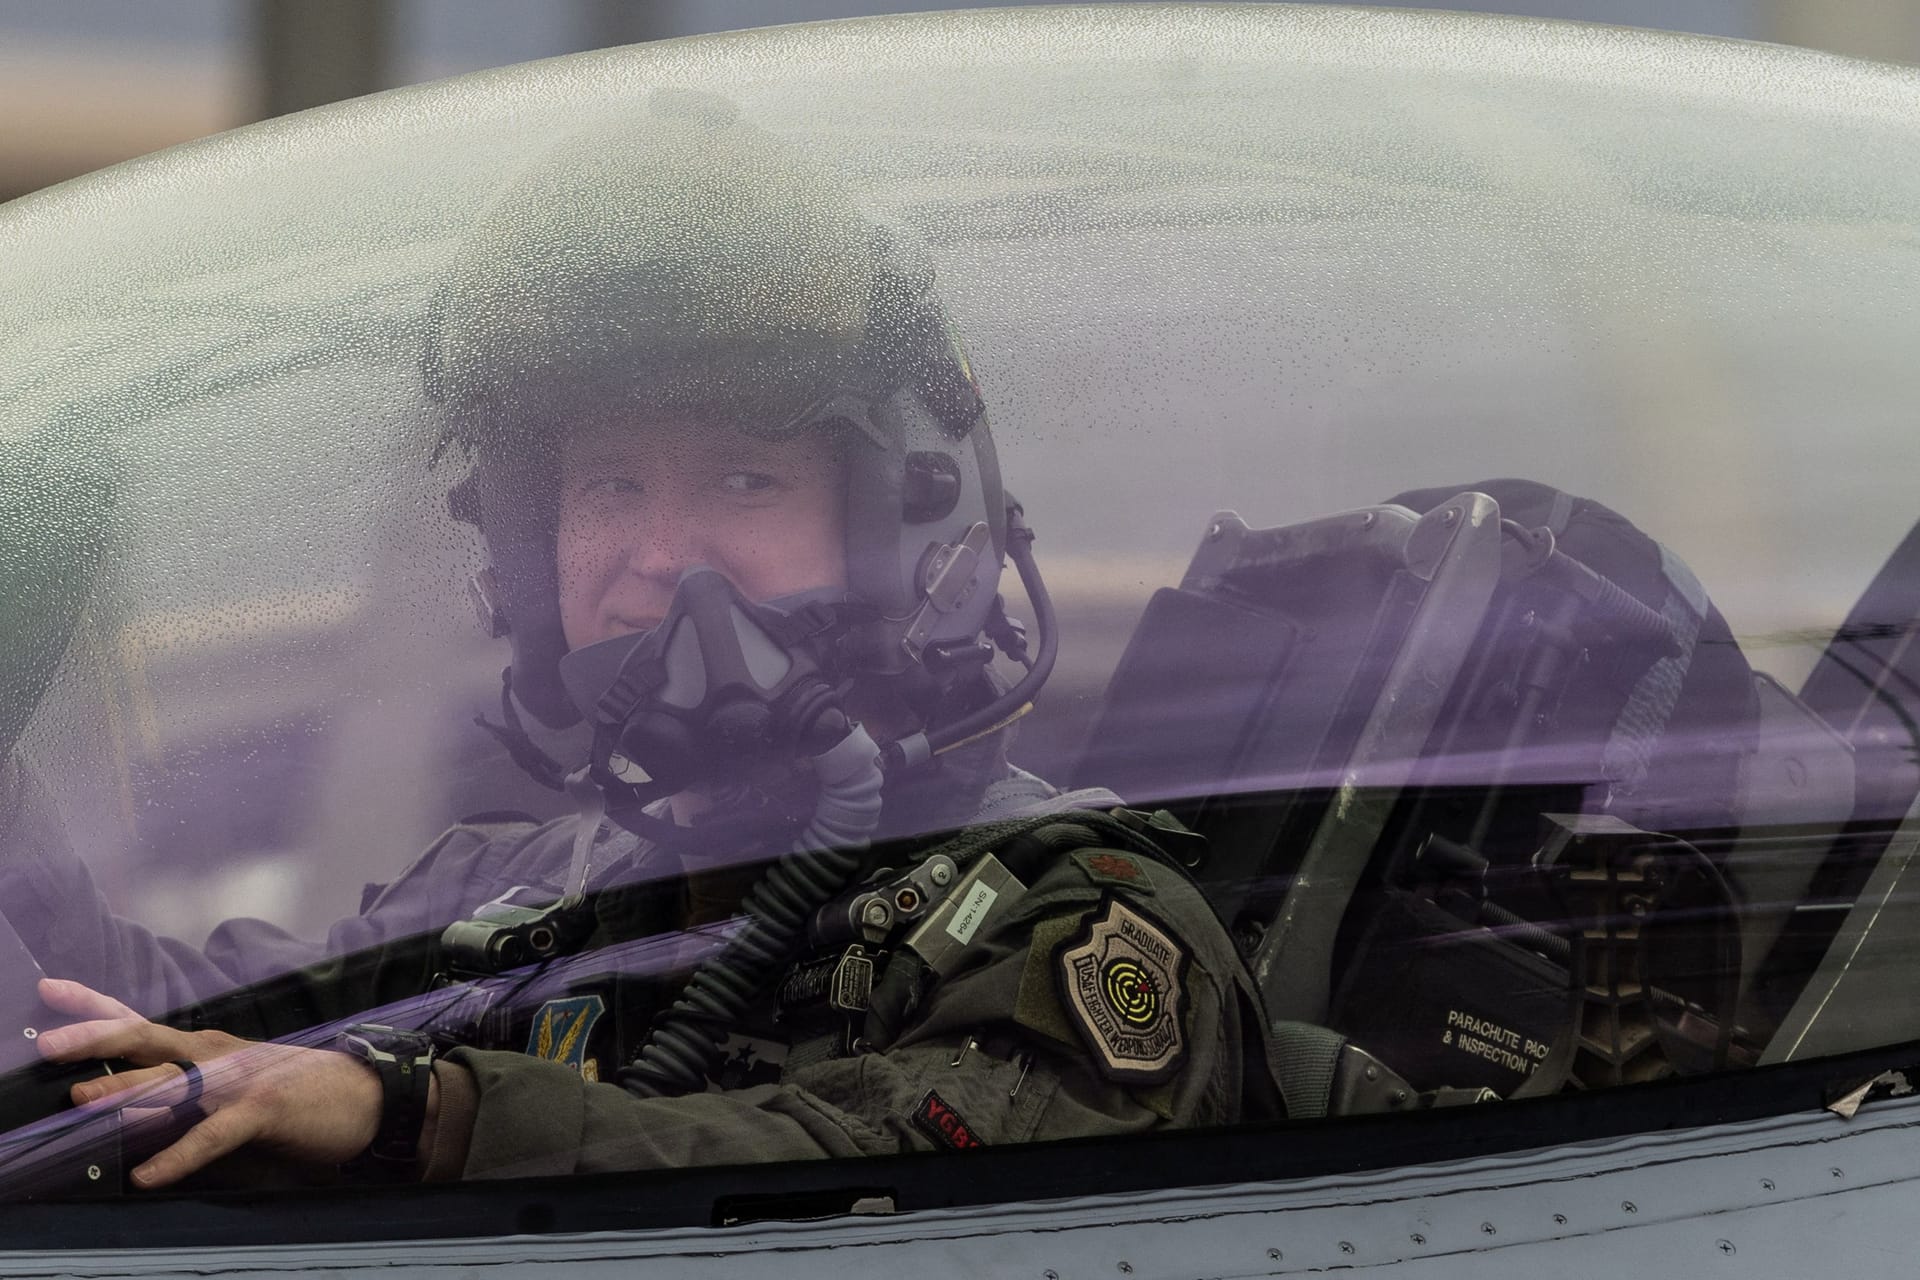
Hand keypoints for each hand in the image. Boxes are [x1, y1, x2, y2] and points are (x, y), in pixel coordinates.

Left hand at [34, 978, 422, 1188]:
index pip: (140, 1022)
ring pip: (173, 1082)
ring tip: (81, 1100)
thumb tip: (124, 1109)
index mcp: (206, 1049)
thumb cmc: (300, 1094)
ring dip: (125, 1091)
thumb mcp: (236, 1085)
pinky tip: (149, 1175)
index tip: (48, 989)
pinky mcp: (263, 1110)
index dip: (93, 1007)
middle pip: (147, 1039)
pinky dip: (179, 1155)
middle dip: (96, 1039)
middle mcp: (215, 1056)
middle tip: (50, 1044)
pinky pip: (211, 1135)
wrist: (369, 1098)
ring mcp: (240, 1080)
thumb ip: (188, 1091)